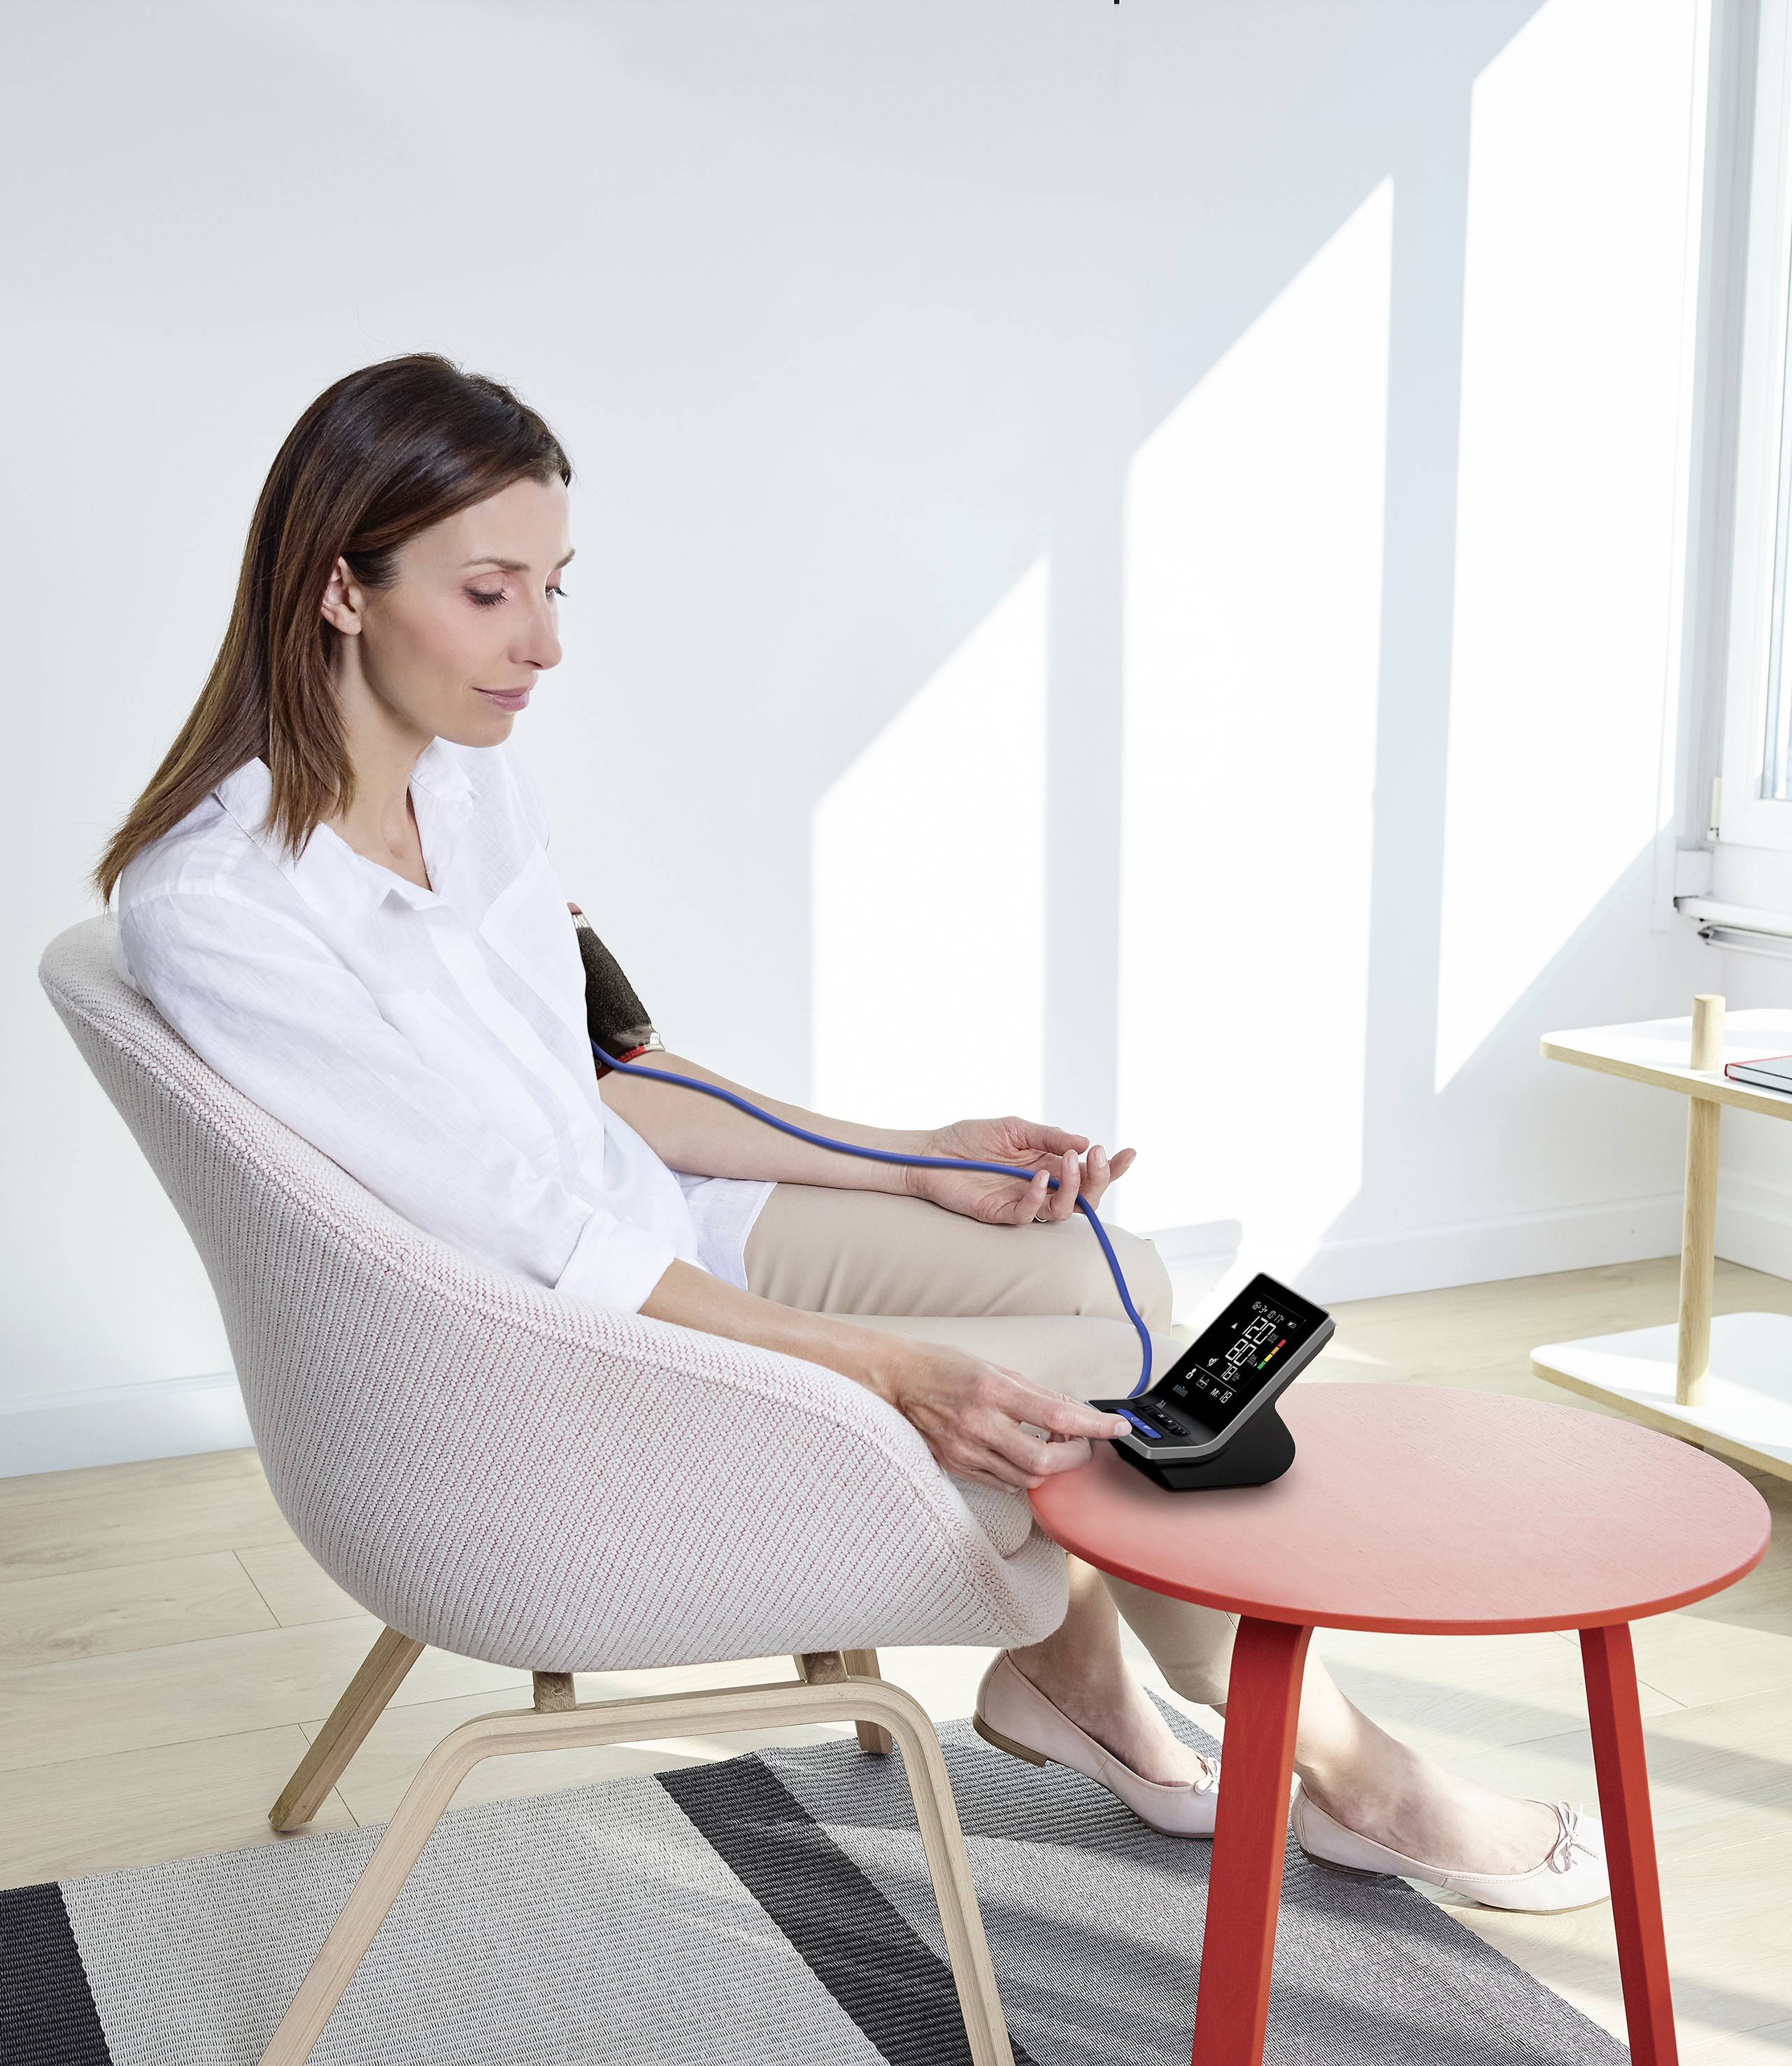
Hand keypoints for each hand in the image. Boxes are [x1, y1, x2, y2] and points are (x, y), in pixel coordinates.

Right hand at [868, 1337, 1131, 1490]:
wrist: (895, 1382)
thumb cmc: (943, 1368)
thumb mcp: (995, 1369)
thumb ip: (1036, 1394)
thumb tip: (1074, 1412)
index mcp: (992, 1391)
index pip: (1057, 1415)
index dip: (1094, 1425)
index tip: (1117, 1428)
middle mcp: (979, 1424)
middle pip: (1044, 1461)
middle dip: (1074, 1456)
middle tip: (1082, 1443)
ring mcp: (966, 1451)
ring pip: (1027, 1479)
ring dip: (1050, 1467)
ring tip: (1051, 1444)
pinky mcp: (957, 1467)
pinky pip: (1003, 1484)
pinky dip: (1022, 1473)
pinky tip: (1021, 1454)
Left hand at [906, 1115, 1136, 1224]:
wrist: (932, 1152)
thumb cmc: (971, 1139)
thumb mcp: (1014, 1128)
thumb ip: (1049, 1137)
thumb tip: (1083, 1143)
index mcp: (1048, 1165)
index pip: (1087, 1172)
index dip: (1111, 1168)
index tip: (1130, 1154)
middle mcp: (1041, 1186)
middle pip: (1084, 1196)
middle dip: (1098, 1179)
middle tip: (1097, 1157)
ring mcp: (1023, 1202)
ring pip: (1062, 1210)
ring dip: (1072, 1188)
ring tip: (1067, 1164)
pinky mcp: (1001, 1214)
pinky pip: (1029, 1215)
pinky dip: (1037, 1197)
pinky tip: (1037, 1177)